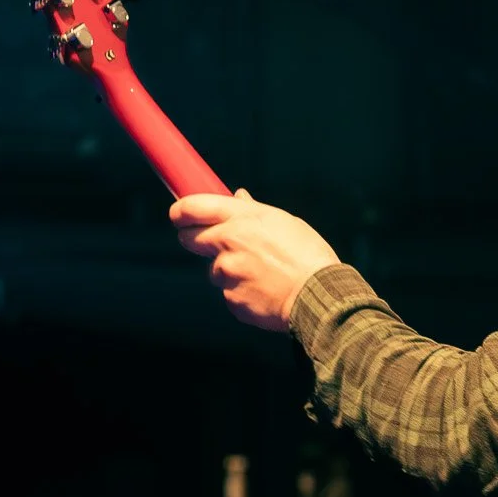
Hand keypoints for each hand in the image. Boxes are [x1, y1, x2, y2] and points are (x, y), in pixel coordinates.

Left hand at [171, 189, 338, 331]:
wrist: (319, 296)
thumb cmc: (308, 256)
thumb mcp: (285, 222)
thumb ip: (254, 211)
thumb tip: (238, 197)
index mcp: (242, 218)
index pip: (193, 207)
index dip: (180, 211)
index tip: (177, 214)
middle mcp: (229, 242)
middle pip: (191, 240)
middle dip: (196, 240)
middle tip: (210, 243)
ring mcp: (228, 273)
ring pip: (215, 270)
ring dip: (229, 272)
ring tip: (260, 275)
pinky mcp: (231, 299)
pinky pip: (228, 293)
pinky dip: (241, 293)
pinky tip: (264, 291)